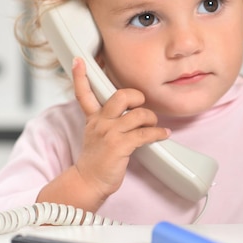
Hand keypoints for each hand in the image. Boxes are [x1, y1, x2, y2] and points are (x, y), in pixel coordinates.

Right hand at [72, 57, 169, 202]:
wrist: (88, 182)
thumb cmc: (96, 161)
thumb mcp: (95, 135)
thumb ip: (106, 120)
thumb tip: (129, 112)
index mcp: (93, 118)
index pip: (84, 93)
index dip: (81, 76)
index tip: (79, 60)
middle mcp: (100, 122)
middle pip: (121, 96)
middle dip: (137, 97)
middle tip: (141, 106)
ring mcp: (110, 133)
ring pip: (138, 114)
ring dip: (151, 119)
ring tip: (154, 126)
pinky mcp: (120, 146)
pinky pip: (146, 134)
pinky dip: (159, 133)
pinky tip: (163, 134)